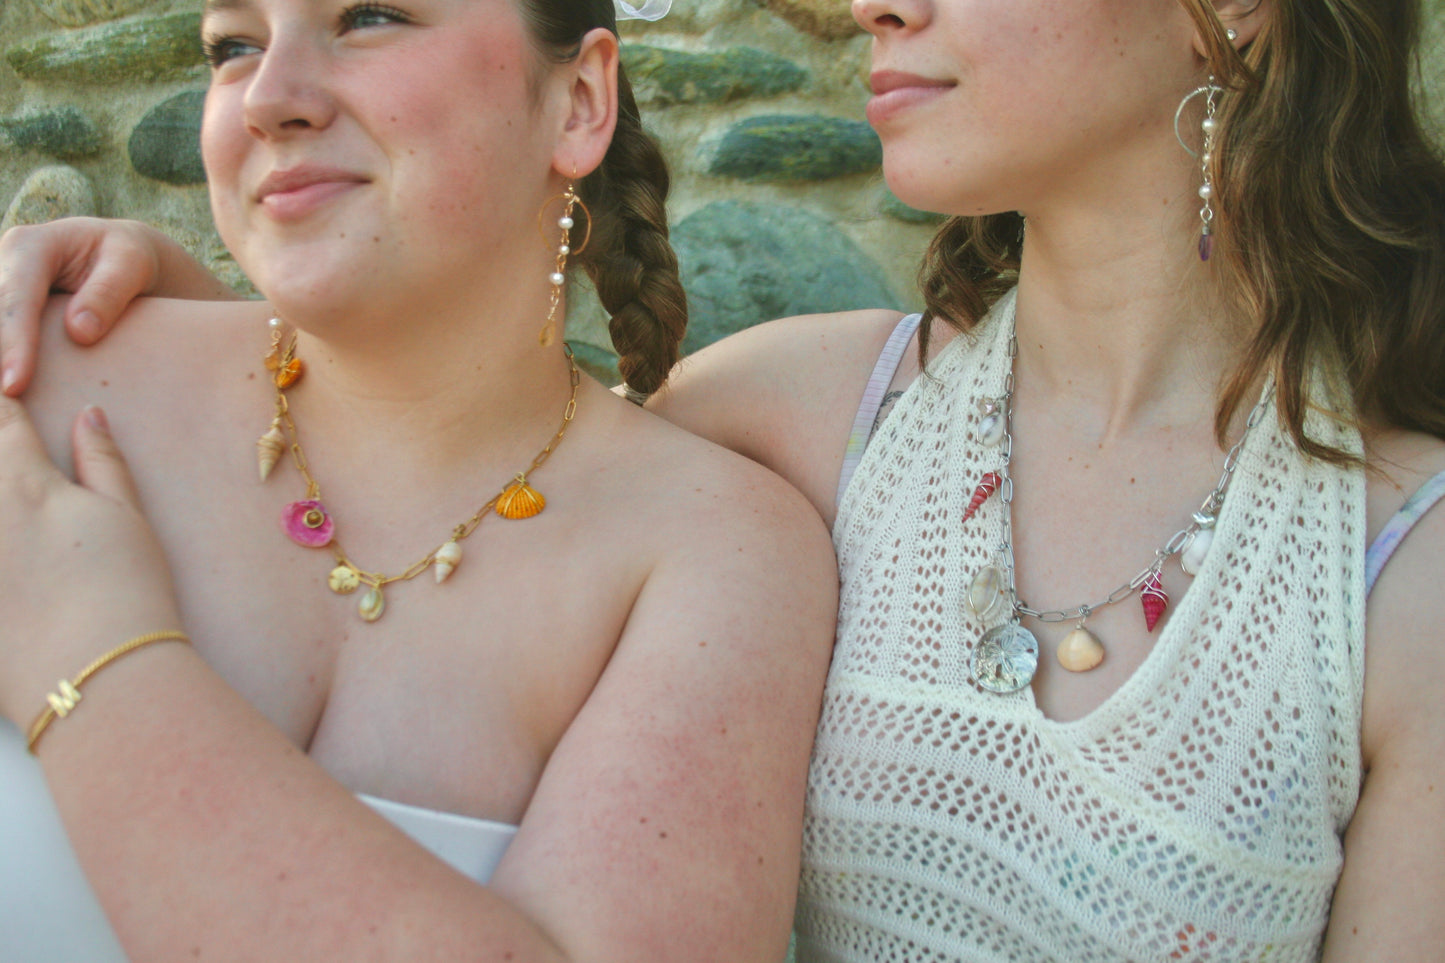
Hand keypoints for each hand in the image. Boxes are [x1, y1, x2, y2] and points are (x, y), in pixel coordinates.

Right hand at [0, 218, 233, 397]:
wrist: (120, 260)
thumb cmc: (130, 260)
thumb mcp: (132, 265)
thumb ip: (108, 292)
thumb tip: (80, 332)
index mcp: (30, 246)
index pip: (16, 300)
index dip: (13, 344)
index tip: (14, 385)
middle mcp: (3, 264)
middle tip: (2, 407)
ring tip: (3, 409)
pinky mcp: (3, 313)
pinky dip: (3, 364)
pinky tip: (8, 402)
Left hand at [0, 396, 182, 726]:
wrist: (94, 677)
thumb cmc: (123, 595)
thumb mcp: (126, 519)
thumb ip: (101, 461)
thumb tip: (87, 415)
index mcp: (21, 480)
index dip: (1, 400)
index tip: (5, 396)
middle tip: (19, 484)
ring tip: (16, 526)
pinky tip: (5, 568)